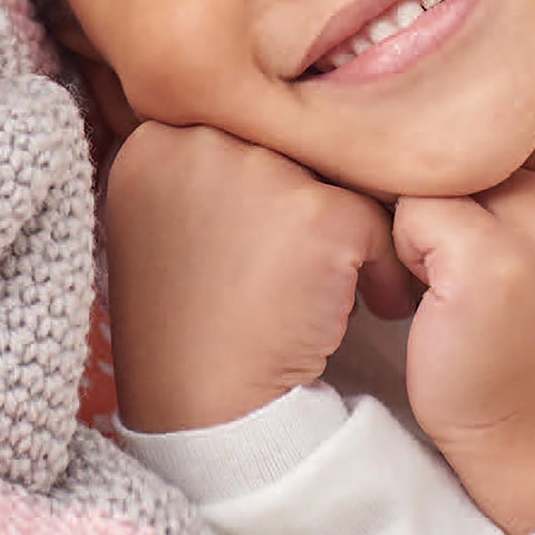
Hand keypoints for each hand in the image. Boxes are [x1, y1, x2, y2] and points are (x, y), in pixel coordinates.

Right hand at [101, 122, 415, 433]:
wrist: (201, 409)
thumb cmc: (183, 322)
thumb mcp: (155, 221)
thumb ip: (196, 164)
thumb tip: (267, 125)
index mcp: (154, 137)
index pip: (240, 125)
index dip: (260, 185)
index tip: (256, 240)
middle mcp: (202, 140)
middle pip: (291, 144)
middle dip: (302, 202)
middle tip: (291, 268)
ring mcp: (260, 173)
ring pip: (337, 176)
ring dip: (344, 232)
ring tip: (320, 291)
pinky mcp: (317, 215)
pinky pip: (378, 222)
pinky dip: (380, 270)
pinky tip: (359, 309)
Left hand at [393, 96, 534, 534]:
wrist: (530, 432)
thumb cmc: (524, 324)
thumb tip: (462, 57)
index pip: (527, 98)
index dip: (479, 139)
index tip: (482, 202)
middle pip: (478, 122)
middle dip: (446, 172)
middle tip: (455, 242)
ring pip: (437, 160)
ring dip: (422, 209)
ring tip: (447, 267)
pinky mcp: (496, 258)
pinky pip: (410, 208)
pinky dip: (405, 246)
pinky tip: (432, 291)